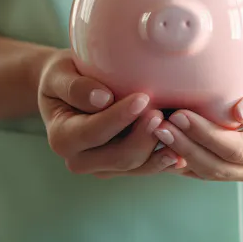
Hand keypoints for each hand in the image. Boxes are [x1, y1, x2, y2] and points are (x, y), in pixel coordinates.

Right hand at [37, 49, 184, 176]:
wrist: (68, 89)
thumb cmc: (64, 76)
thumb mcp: (59, 74)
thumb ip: (75, 87)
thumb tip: (101, 98)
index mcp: (62, 138)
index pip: (93, 132)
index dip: (119, 117)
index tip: (142, 97)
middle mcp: (79, 160)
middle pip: (119, 156)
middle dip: (143, 137)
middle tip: (162, 112)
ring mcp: (102, 167)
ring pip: (136, 166)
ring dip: (158, 149)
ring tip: (178, 129)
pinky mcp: (120, 166)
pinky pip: (146, 167)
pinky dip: (164, 159)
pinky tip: (183, 150)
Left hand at [152, 57, 242, 184]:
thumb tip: (240, 113)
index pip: (234, 149)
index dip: (205, 135)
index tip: (180, 114)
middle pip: (216, 166)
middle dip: (185, 146)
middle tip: (157, 124)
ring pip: (205, 171)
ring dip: (178, 153)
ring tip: (153, 130)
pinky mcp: (230, 166)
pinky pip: (200, 167)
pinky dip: (179, 156)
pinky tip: (159, 140)